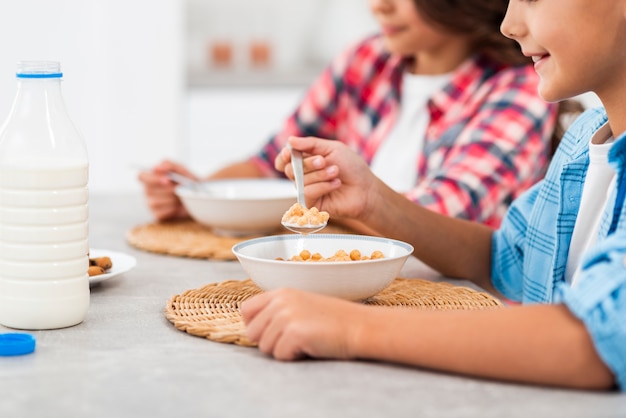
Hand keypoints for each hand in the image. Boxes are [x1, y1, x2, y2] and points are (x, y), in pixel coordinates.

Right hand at [137, 160, 196, 220]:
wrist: (199, 196)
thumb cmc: (187, 181)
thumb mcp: (181, 170)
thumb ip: (169, 164)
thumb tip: (156, 167)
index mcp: (151, 177)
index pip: (141, 176)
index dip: (152, 178)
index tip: (167, 179)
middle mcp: (148, 190)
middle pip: (149, 190)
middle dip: (168, 189)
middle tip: (178, 188)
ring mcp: (151, 203)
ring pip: (155, 202)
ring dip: (172, 199)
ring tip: (180, 196)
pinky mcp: (157, 214)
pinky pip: (161, 213)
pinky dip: (173, 209)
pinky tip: (177, 206)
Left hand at [241, 288, 365, 360]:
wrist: (360, 326)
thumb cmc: (334, 320)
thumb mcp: (302, 305)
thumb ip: (277, 310)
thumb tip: (252, 328)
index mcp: (281, 292)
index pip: (246, 309)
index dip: (255, 324)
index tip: (271, 331)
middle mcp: (280, 301)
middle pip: (252, 332)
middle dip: (269, 341)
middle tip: (293, 339)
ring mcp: (286, 316)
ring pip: (264, 347)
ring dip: (283, 350)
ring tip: (305, 341)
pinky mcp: (294, 333)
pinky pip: (279, 356)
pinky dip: (293, 357)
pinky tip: (310, 346)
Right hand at [274, 136, 381, 220]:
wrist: (366, 189)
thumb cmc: (351, 168)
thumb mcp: (333, 149)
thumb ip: (311, 144)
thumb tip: (290, 140)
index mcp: (306, 162)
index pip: (284, 160)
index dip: (283, 157)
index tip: (289, 152)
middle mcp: (303, 177)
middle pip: (290, 168)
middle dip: (308, 163)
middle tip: (324, 161)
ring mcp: (307, 191)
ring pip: (300, 181)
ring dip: (320, 174)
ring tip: (336, 173)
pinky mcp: (311, 205)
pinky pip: (307, 193)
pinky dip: (322, 186)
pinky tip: (336, 184)